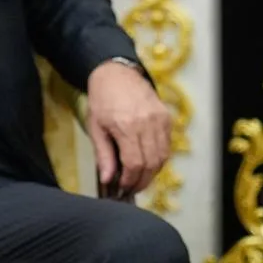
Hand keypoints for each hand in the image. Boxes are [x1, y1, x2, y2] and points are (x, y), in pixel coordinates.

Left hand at [86, 59, 170, 200]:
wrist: (117, 73)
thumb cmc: (102, 99)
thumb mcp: (96, 127)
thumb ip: (103, 155)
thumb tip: (107, 179)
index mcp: (127, 126)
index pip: (134, 163)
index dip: (130, 180)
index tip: (122, 187)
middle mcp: (147, 123)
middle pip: (151, 163)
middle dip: (142, 181)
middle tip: (132, 188)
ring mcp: (160, 119)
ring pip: (162, 156)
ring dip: (153, 172)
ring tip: (140, 178)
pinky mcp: (166, 117)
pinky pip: (167, 145)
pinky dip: (159, 158)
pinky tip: (148, 162)